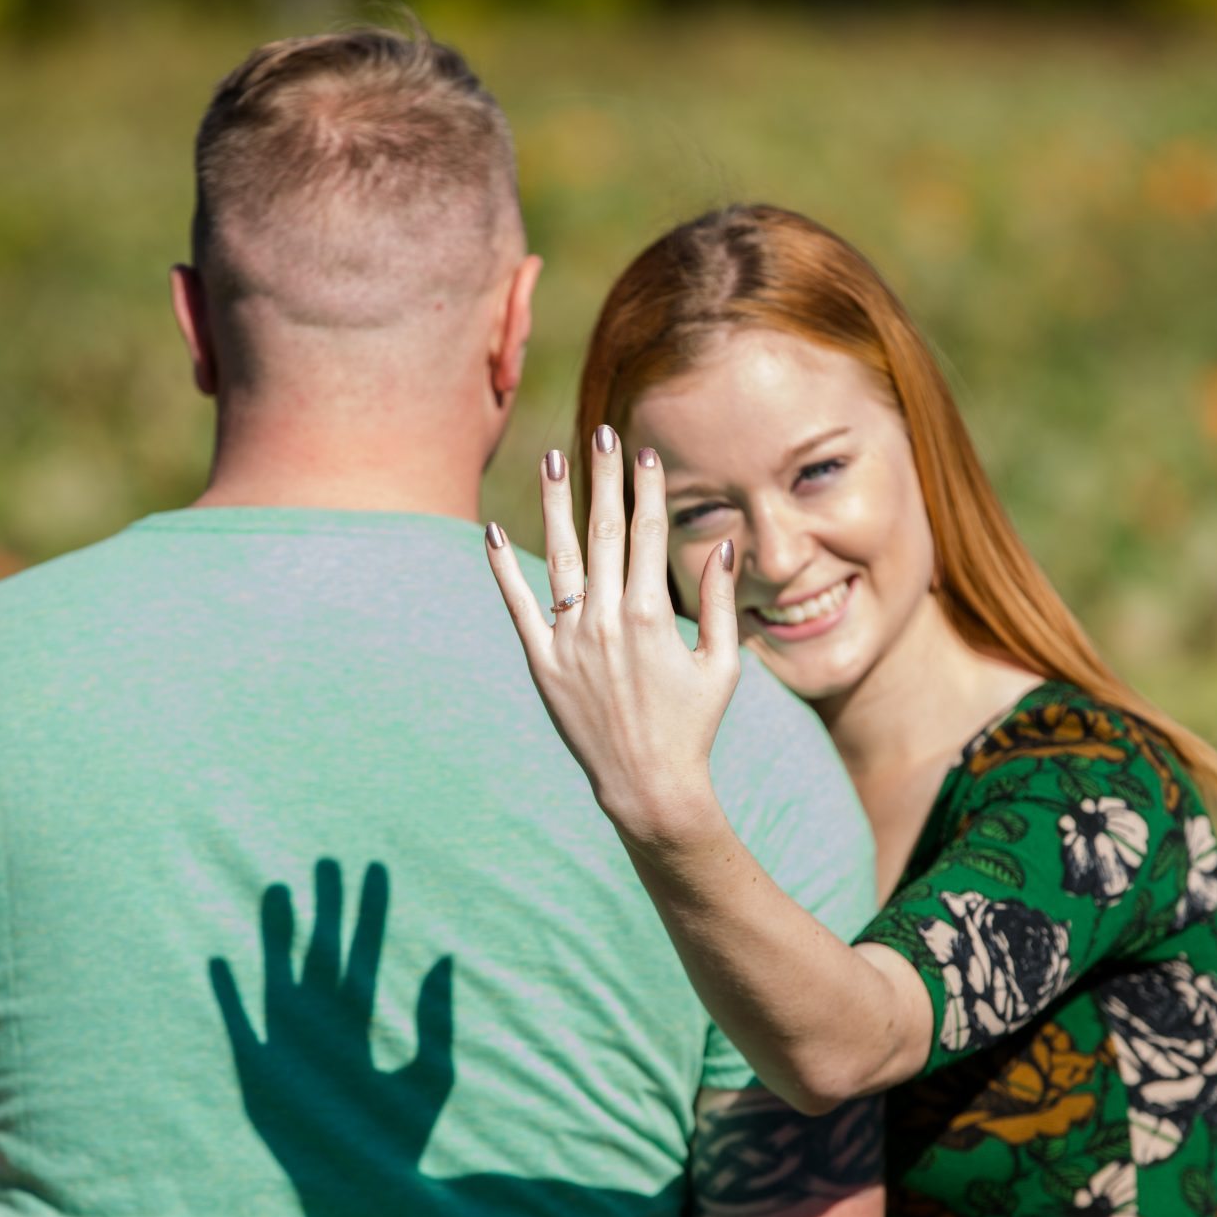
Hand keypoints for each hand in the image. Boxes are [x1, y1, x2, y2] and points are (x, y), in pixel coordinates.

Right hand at [210, 860, 454, 1216]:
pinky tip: (221, 960)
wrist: (367, 1196)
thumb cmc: (403, 1140)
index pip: (365, 953)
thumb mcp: (432, 1074)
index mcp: (362, 1024)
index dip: (369, 913)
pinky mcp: (262, 1073)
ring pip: (280, 976)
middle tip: (329, 861)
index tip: (375, 869)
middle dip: (325, 909)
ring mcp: (289, 1046)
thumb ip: (437, 1019)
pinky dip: (229, 996)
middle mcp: (323, 1027)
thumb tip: (446, 959)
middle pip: (321, 953)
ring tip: (280, 889)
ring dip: (278, 937)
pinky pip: (240, 1026)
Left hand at [486, 428, 739, 844]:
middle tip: (599, 433)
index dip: (645, 489)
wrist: (647, 784)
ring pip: (560, 556)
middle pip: (604, 531)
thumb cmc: (692, 726)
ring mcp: (571, 639)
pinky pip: (519, 606)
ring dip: (555, 504)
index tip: (642, 452)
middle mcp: (609, 619)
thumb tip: (724, 547)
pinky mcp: (543, 662)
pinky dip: (504, 568)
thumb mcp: (722, 664)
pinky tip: (492, 532)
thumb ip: (722, 604)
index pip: (648, 534)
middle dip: (603, 478)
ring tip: (552, 460)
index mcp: (654, 615)